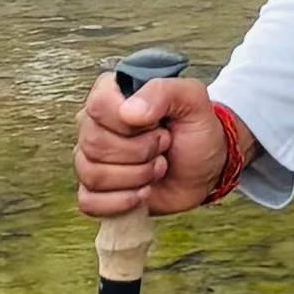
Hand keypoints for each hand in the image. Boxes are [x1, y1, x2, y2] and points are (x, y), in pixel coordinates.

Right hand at [75, 70, 245, 219]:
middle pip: (94, 144)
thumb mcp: (192, 100)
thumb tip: (128, 112)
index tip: (157, 125)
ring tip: (158, 167)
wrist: (205, 170)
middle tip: (164, 147)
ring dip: (136, 177)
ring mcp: (90, 159)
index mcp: (111, 95)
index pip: (98, 106)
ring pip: (92, 174)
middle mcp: (94, 125)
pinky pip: (89, 201)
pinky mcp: (94, 191)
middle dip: (140, 152)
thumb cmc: (194, 131)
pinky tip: (143, 193)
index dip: (130, 124)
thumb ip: (163, 91)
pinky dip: (121, 202)